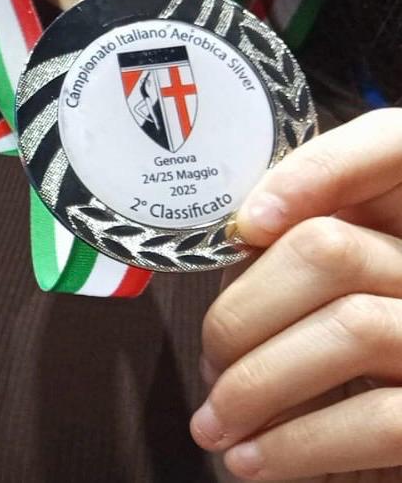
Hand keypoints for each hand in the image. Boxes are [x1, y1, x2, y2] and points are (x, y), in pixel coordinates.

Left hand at [196, 108, 401, 479]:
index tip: (247, 225)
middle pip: (331, 247)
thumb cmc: (357, 381)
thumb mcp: (329, 303)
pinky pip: (376, 418)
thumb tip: (237, 246)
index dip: (319, 170)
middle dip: (243, 311)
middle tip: (209, 362)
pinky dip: (293, 445)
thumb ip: (300, 261)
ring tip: (216, 424)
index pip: (394, 142)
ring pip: (351, 327)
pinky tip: (252, 462)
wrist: (390, 458)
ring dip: (254, 383)